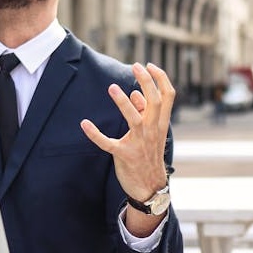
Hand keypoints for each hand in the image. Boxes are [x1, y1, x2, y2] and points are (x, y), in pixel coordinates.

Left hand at [80, 62, 173, 203]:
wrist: (150, 186)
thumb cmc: (149, 155)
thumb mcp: (152, 133)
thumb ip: (145, 113)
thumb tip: (135, 93)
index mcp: (161, 123)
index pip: (168, 96)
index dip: (161, 78)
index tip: (150, 65)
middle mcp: (152, 130)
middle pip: (154, 101)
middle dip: (146, 81)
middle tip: (135, 66)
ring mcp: (139, 143)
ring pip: (134, 119)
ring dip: (122, 102)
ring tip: (112, 88)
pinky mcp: (124, 155)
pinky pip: (108, 143)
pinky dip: (95, 134)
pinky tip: (85, 124)